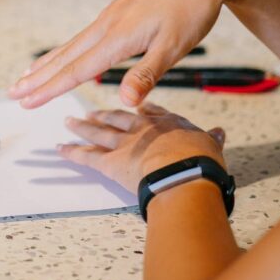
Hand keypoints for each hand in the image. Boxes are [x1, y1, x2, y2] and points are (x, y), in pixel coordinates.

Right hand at [9, 0, 249, 107]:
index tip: (26, 102)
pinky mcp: (119, 11)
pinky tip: (67, 53)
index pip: (76, 70)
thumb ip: (146, 75)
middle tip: (12, 92)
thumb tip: (124, 102)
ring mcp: (112, 16)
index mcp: (118, 37)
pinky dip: (68, 49)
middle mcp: (107, 25)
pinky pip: (85, 35)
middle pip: (65, 56)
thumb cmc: (193, 8)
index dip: (49, 89)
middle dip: (38, 77)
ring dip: (48, 63)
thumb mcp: (175, 46)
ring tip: (27, 75)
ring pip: (72, 44)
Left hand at [59, 102, 226, 192]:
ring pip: (98, 133)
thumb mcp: (211, 146)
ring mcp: (124, 144)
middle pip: (118, 118)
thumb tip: (219, 133)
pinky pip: (86, 157)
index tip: (135, 105)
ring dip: (82, 128)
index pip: (151, 112)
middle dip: (104, 115)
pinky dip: (72, 153)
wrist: (184, 174)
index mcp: (167, 123)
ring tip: (69, 122)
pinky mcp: (110, 163)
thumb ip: (211, 139)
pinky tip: (60, 148)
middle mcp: (142, 129)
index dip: (141, 109)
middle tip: (91, 112)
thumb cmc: (201, 162)